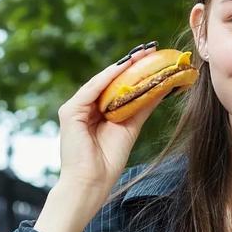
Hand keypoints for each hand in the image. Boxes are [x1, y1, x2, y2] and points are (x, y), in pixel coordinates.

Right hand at [57, 41, 162, 194]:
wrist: (93, 182)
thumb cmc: (109, 159)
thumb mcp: (131, 126)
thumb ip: (142, 106)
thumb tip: (161, 88)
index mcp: (98, 110)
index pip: (116, 85)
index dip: (134, 70)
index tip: (153, 56)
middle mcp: (86, 106)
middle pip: (109, 80)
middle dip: (130, 63)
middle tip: (149, 48)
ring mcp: (76, 108)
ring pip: (101, 81)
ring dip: (121, 66)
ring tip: (140, 54)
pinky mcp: (70, 112)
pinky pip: (91, 90)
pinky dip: (107, 78)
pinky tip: (122, 68)